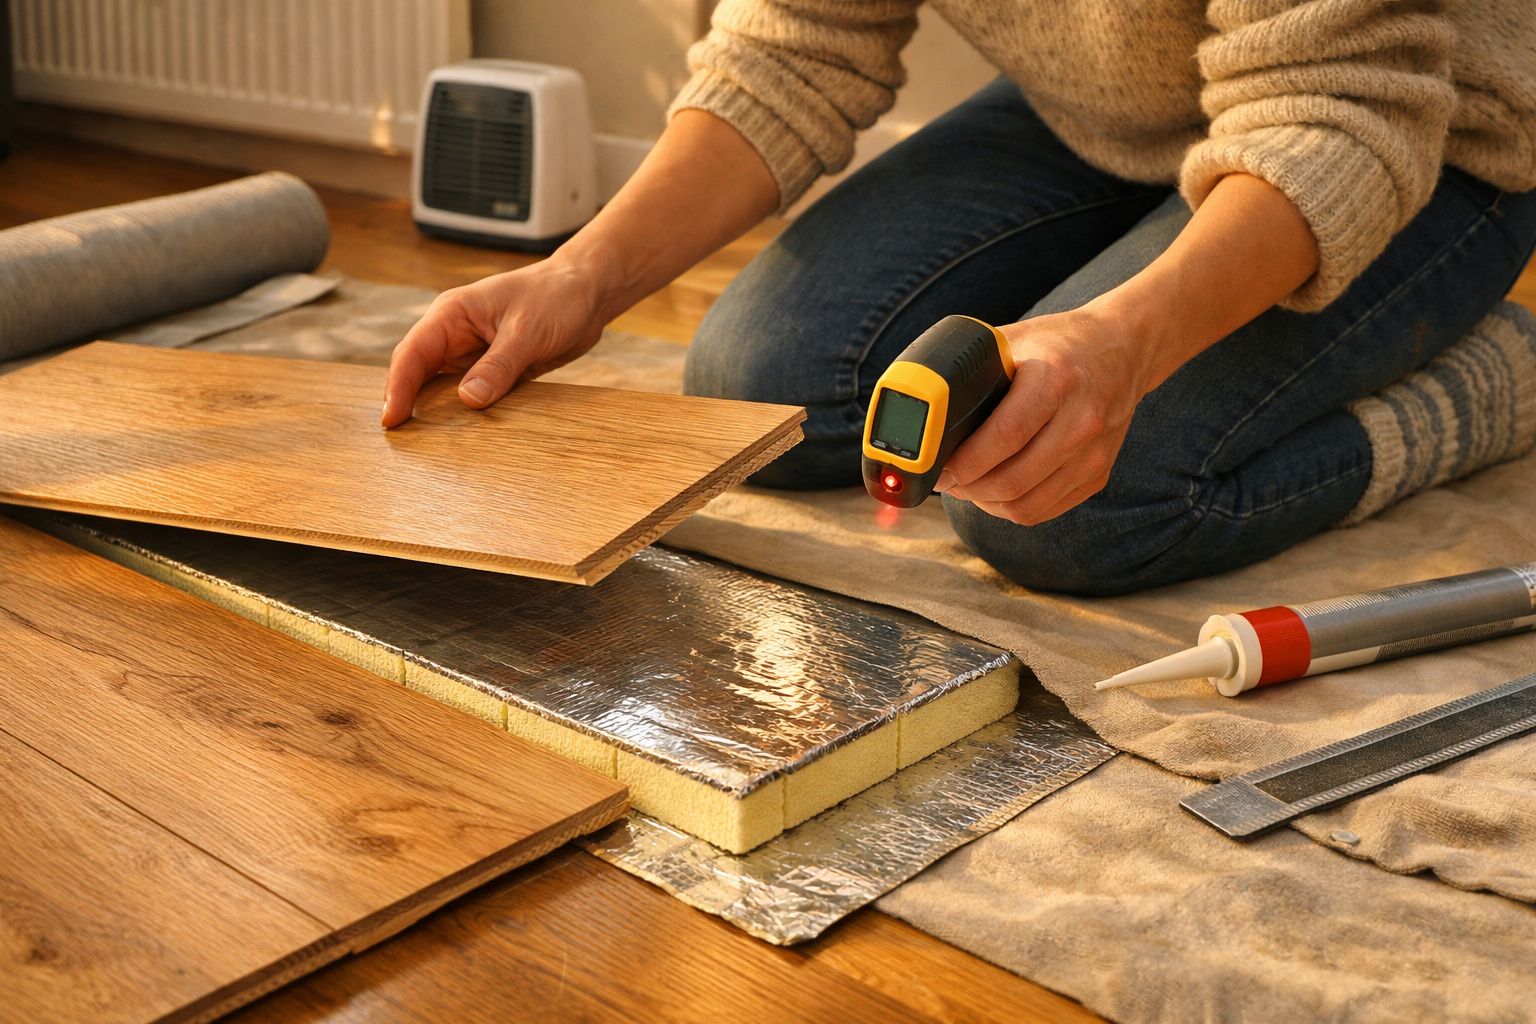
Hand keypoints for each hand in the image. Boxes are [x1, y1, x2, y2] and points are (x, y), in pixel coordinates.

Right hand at [381, 260, 605, 426]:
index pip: (413, 353)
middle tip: (402, 444)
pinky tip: (466, 440)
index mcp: (452, 315)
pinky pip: (473, 398)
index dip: (398, 387)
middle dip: (409, 405)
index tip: (392, 420)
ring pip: (444, 390)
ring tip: (427, 449)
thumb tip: (468, 401)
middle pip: (420, 375)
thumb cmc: (556, 297)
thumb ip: (498, 365)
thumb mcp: (527, 330)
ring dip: (438, 415)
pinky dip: (468, 417)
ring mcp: (474, 355)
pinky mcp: (494, 372)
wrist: (587, 294)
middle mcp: (456, 336)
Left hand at [935, 304, 1157, 524]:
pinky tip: (995, 491)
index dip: (964, 462)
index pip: (1006, 436)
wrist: (1124, 349)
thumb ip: (973, 369)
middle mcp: (1082, 420)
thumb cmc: (1057, 344)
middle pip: (1012, 480)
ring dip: (985, 502)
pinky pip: (1044, 510)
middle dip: (967, 488)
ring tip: (967, 485)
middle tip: (945, 479)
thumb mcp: (1013, 340)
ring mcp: (1095, 452)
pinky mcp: (1099, 473)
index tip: (938, 467)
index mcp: (1056, 379)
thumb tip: (922, 407)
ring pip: (1025, 505)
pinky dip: (1011, 507)